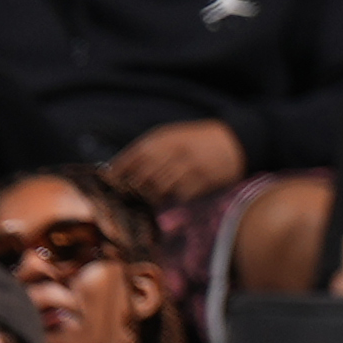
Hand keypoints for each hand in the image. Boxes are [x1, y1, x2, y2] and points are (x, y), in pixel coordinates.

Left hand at [101, 119, 247, 202]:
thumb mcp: (171, 137)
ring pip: (158, 189)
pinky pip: (178, 197)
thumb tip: (115, 170)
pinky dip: (169, 202)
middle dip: (129, 190)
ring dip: (147, 199)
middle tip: (120, 202)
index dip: (117, 174)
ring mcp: (188, 167)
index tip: (106, 186)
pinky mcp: (202, 182)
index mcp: (162, 139)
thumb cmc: (196, 141)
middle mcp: (174, 151)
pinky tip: (165, 204)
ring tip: (140, 205)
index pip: (131, 158)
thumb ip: (146, 152)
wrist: (236, 141)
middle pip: (142, 176)